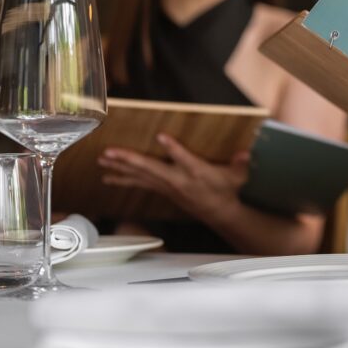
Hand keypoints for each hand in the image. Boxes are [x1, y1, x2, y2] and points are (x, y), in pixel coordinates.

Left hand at [98, 134, 248, 223]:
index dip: (173, 149)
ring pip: (140, 176)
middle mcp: (178, 180)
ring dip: (120, 168)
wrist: (220, 211)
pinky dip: (123, 178)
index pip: (184, 159)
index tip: (161, 136)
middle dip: (129, 160)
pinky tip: (109, 175)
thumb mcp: (238, 176)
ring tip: (103, 160)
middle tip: (109, 152)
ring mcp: (168, 186)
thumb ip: (241, 165)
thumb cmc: (227, 189)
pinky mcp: (163, 189)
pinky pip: (139, 183)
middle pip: (150, 168)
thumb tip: (245, 154)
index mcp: (197, 173)